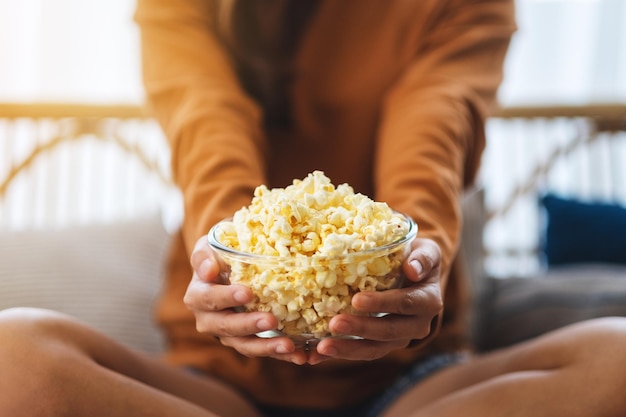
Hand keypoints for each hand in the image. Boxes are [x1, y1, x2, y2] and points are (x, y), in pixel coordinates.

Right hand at [184, 236, 307, 363]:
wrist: (228, 270)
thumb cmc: (219, 255)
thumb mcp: (208, 247)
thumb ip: (204, 256)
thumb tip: (208, 270)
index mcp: (198, 296)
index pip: (209, 299)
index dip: (226, 298)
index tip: (247, 293)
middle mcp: (209, 320)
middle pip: (227, 327)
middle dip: (249, 325)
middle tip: (271, 320)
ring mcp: (228, 335)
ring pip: (244, 345)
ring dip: (266, 347)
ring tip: (288, 345)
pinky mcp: (247, 341)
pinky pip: (263, 350)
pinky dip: (280, 354)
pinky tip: (300, 356)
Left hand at [308, 238, 442, 364]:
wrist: (417, 275)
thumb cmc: (417, 258)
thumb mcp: (427, 252)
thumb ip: (423, 258)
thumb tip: (412, 269)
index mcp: (427, 301)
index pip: (405, 303)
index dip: (382, 303)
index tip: (356, 299)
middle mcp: (417, 325)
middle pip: (388, 331)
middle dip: (360, 328)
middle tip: (334, 323)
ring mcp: (399, 338)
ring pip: (374, 348)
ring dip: (348, 348)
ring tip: (322, 347)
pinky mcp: (383, 344)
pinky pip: (362, 352)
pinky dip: (340, 353)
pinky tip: (317, 355)